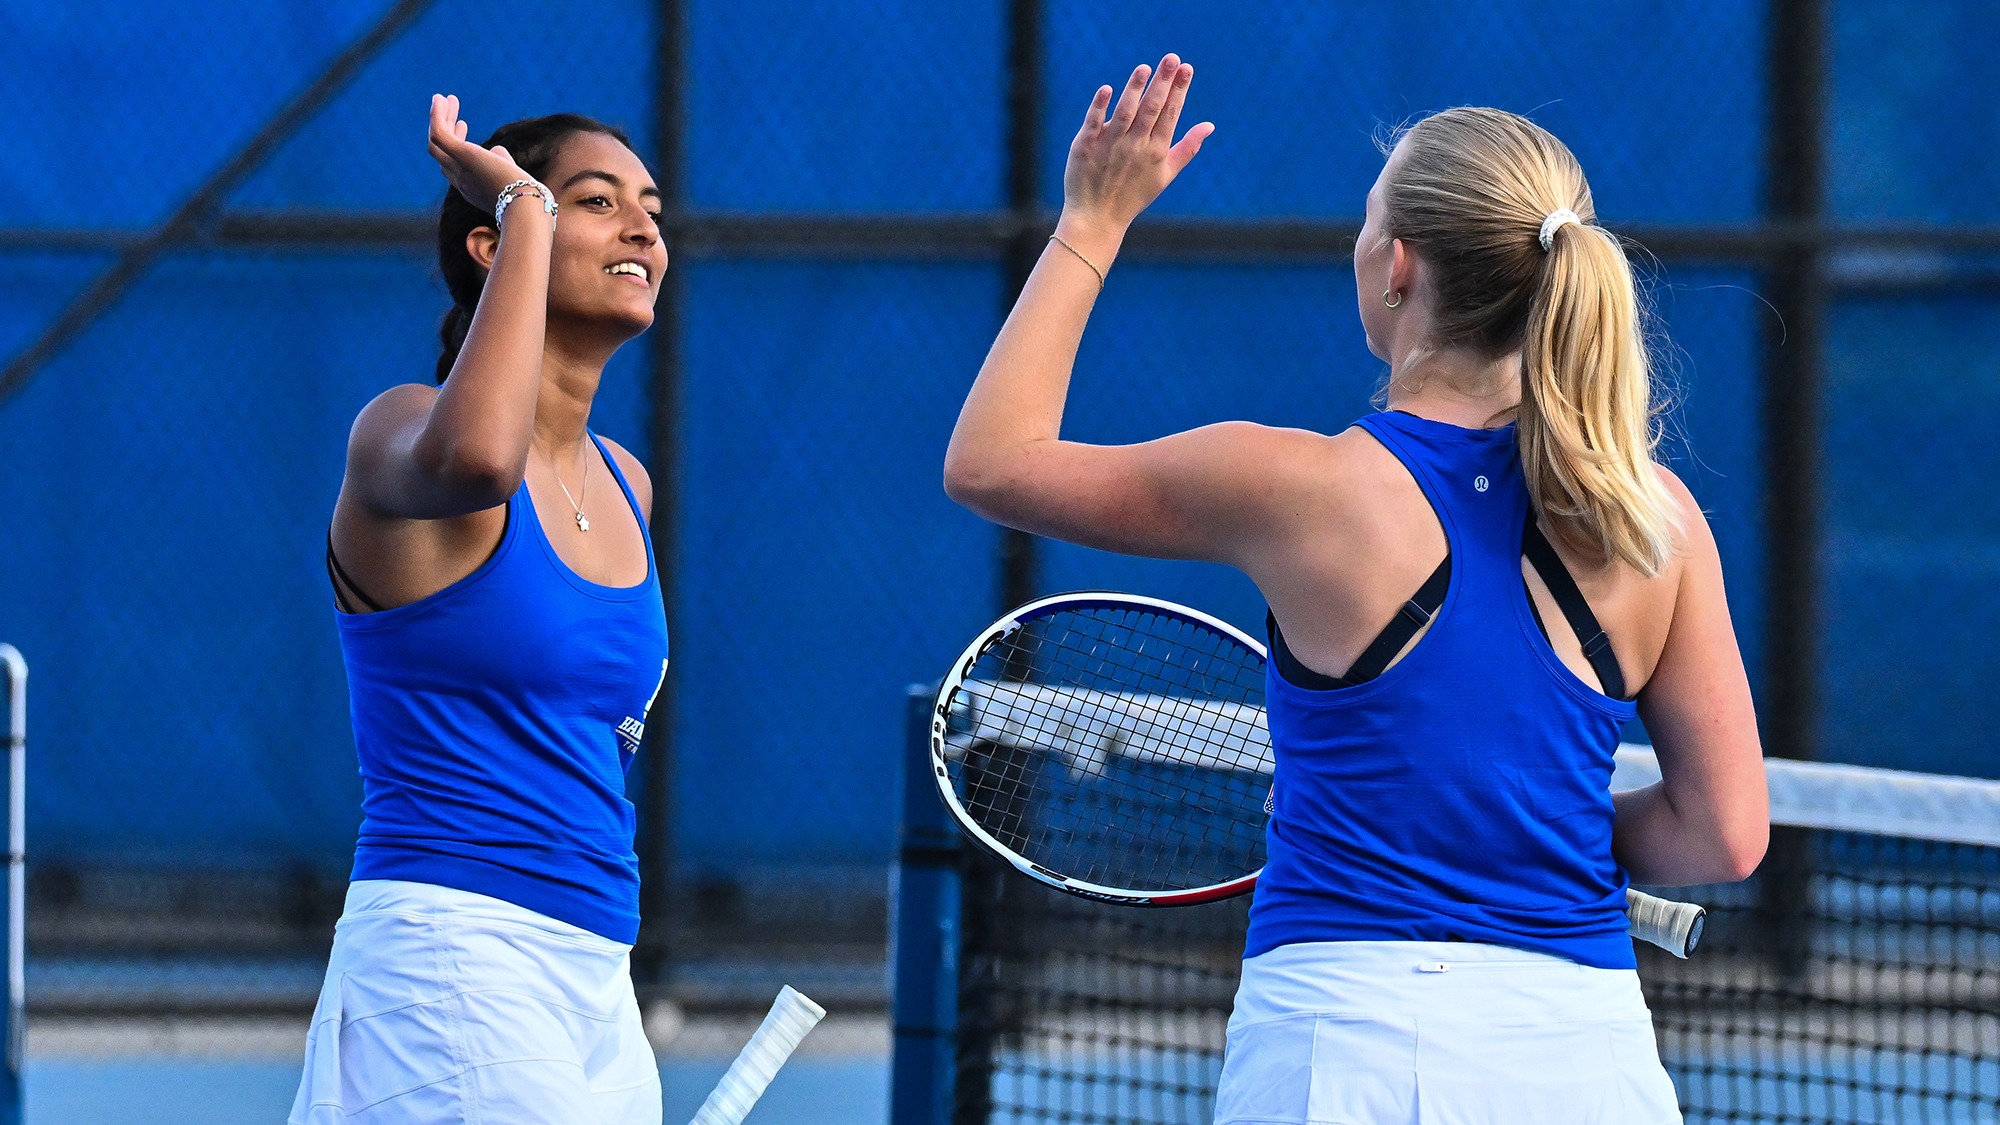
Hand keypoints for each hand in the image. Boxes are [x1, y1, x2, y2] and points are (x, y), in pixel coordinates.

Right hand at [427, 94, 529, 215]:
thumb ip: (502, 162)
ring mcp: (458, 169)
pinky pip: (439, 133)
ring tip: (446, 98)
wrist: (524, 205)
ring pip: (436, 143)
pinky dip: (437, 116)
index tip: (463, 124)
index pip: (453, 164)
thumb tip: (497, 151)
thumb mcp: (510, 176)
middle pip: (441, 153)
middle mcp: (460, 181)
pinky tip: (440, 100)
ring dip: (439, 119)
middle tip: (450, 106)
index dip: (456, 142)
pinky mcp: (461, 155)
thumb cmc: (524, 195)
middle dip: (445, 128)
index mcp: (471, 188)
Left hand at [1061, 54, 1213, 234]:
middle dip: (1163, 83)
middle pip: (1151, 109)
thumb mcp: (1165, 174)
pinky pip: (1093, 122)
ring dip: (1135, 90)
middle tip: (1172, 58)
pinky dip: (1100, 106)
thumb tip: (1210, 125)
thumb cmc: (1133, 195)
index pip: (1170, 114)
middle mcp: (1135, 146)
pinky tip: (1107, 89)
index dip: (1179, 90)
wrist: (1097, 218)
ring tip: (1144, 68)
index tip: (1186, 68)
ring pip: (1125, 112)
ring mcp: (1110, 145)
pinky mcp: (1085, 146)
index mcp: (1156, 151)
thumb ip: (1188, 148)